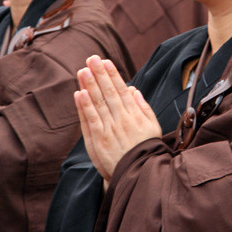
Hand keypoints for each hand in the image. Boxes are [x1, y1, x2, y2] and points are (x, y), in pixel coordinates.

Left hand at [74, 55, 160, 181]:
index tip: (106, 61)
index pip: (121, 90)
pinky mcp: (100, 141)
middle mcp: (122, 119)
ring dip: (90, 86)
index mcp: (135, 114)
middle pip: (108, 93)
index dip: (113, 75)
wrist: (140, 173)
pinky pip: (91, 120)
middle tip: (91, 59)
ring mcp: (110, 129)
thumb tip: (133, 89)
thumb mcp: (152, 126)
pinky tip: (79, 93)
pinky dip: (85, 106)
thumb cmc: (146, 148)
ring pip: (98, 103)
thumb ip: (143, 107)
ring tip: (83, 70)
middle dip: (99, 74)